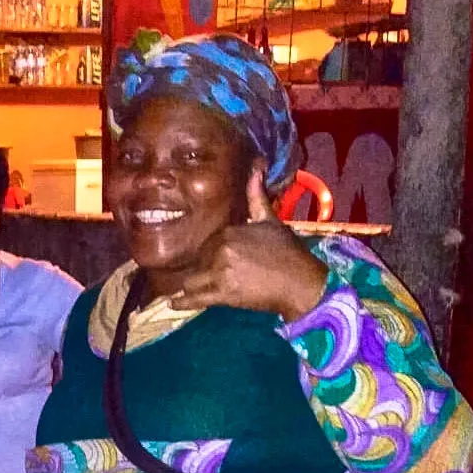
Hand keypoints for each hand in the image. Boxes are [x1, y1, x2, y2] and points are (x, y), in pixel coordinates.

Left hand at [169, 168, 328, 322]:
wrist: (300, 282)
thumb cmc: (288, 251)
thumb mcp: (271, 220)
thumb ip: (257, 197)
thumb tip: (256, 168)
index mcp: (229, 231)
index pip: (207, 243)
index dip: (210, 253)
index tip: (211, 260)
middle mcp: (220, 250)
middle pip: (198, 261)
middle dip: (201, 269)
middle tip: (203, 277)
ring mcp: (219, 273)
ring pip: (192, 280)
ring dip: (191, 285)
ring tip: (185, 290)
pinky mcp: (222, 295)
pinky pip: (195, 299)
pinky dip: (182, 303)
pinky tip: (172, 304)